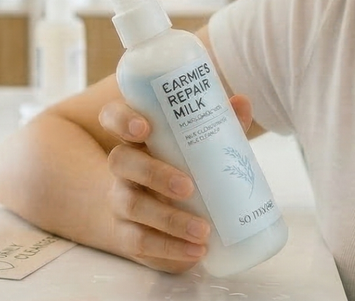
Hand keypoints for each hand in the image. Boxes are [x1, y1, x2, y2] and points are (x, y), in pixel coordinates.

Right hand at [97, 94, 255, 272]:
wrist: (150, 211)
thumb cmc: (181, 165)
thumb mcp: (197, 144)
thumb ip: (219, 123)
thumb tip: (241, 102)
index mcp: (135, 137)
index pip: (113, 117)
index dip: (121, 119)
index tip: (145, 127)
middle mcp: (122, 167)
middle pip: (120, 161)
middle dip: (153, 173)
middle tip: (188, 187)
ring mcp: (120, 200)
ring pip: (131, 205)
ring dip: (168, 219)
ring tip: (203, 230)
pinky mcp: (127, 234)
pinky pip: (139, 242)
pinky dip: (169, 249)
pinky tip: (196, 251)